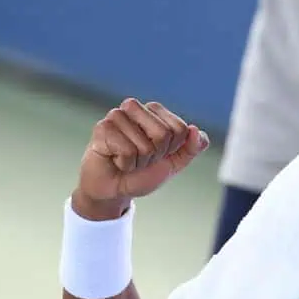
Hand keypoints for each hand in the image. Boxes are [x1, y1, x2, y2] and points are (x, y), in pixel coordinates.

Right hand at [73, 99, 208, 219]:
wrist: (113, 191)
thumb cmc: (140, 173)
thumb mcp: (173, 163)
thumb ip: (190, 148)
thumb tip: (196, 130)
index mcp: (154, 110)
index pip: (180, 129)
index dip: (171, 150)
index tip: (156, 155)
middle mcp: (134, 108)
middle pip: (163, 134)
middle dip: (154, 156)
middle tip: (139, 158)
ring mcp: (116, 116)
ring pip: (144, 145)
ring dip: (138, 162)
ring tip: (125, 159)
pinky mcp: (102, 128)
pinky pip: (127, 151)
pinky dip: (125, 164)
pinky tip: (115, 160)